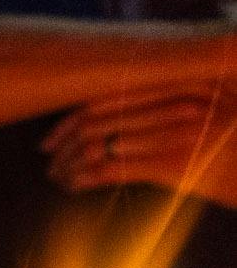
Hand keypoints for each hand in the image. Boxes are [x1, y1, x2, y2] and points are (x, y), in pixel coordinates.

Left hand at [47, 88, 236, 203]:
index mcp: (185, 82)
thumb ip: (170, 104)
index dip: (73, 115)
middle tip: (49, 158)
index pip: (111, 93)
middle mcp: (180, 100)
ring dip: (69, 162)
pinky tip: (73, 185)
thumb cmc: (233, 148)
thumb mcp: (209, 113)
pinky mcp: (173, 162)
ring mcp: (176, 129)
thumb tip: (114, 114)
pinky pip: (110, 167)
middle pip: (99, 117)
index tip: (53, 134)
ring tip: (58, 175)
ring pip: (98, 142)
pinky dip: (83, 177)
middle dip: (64, 141)